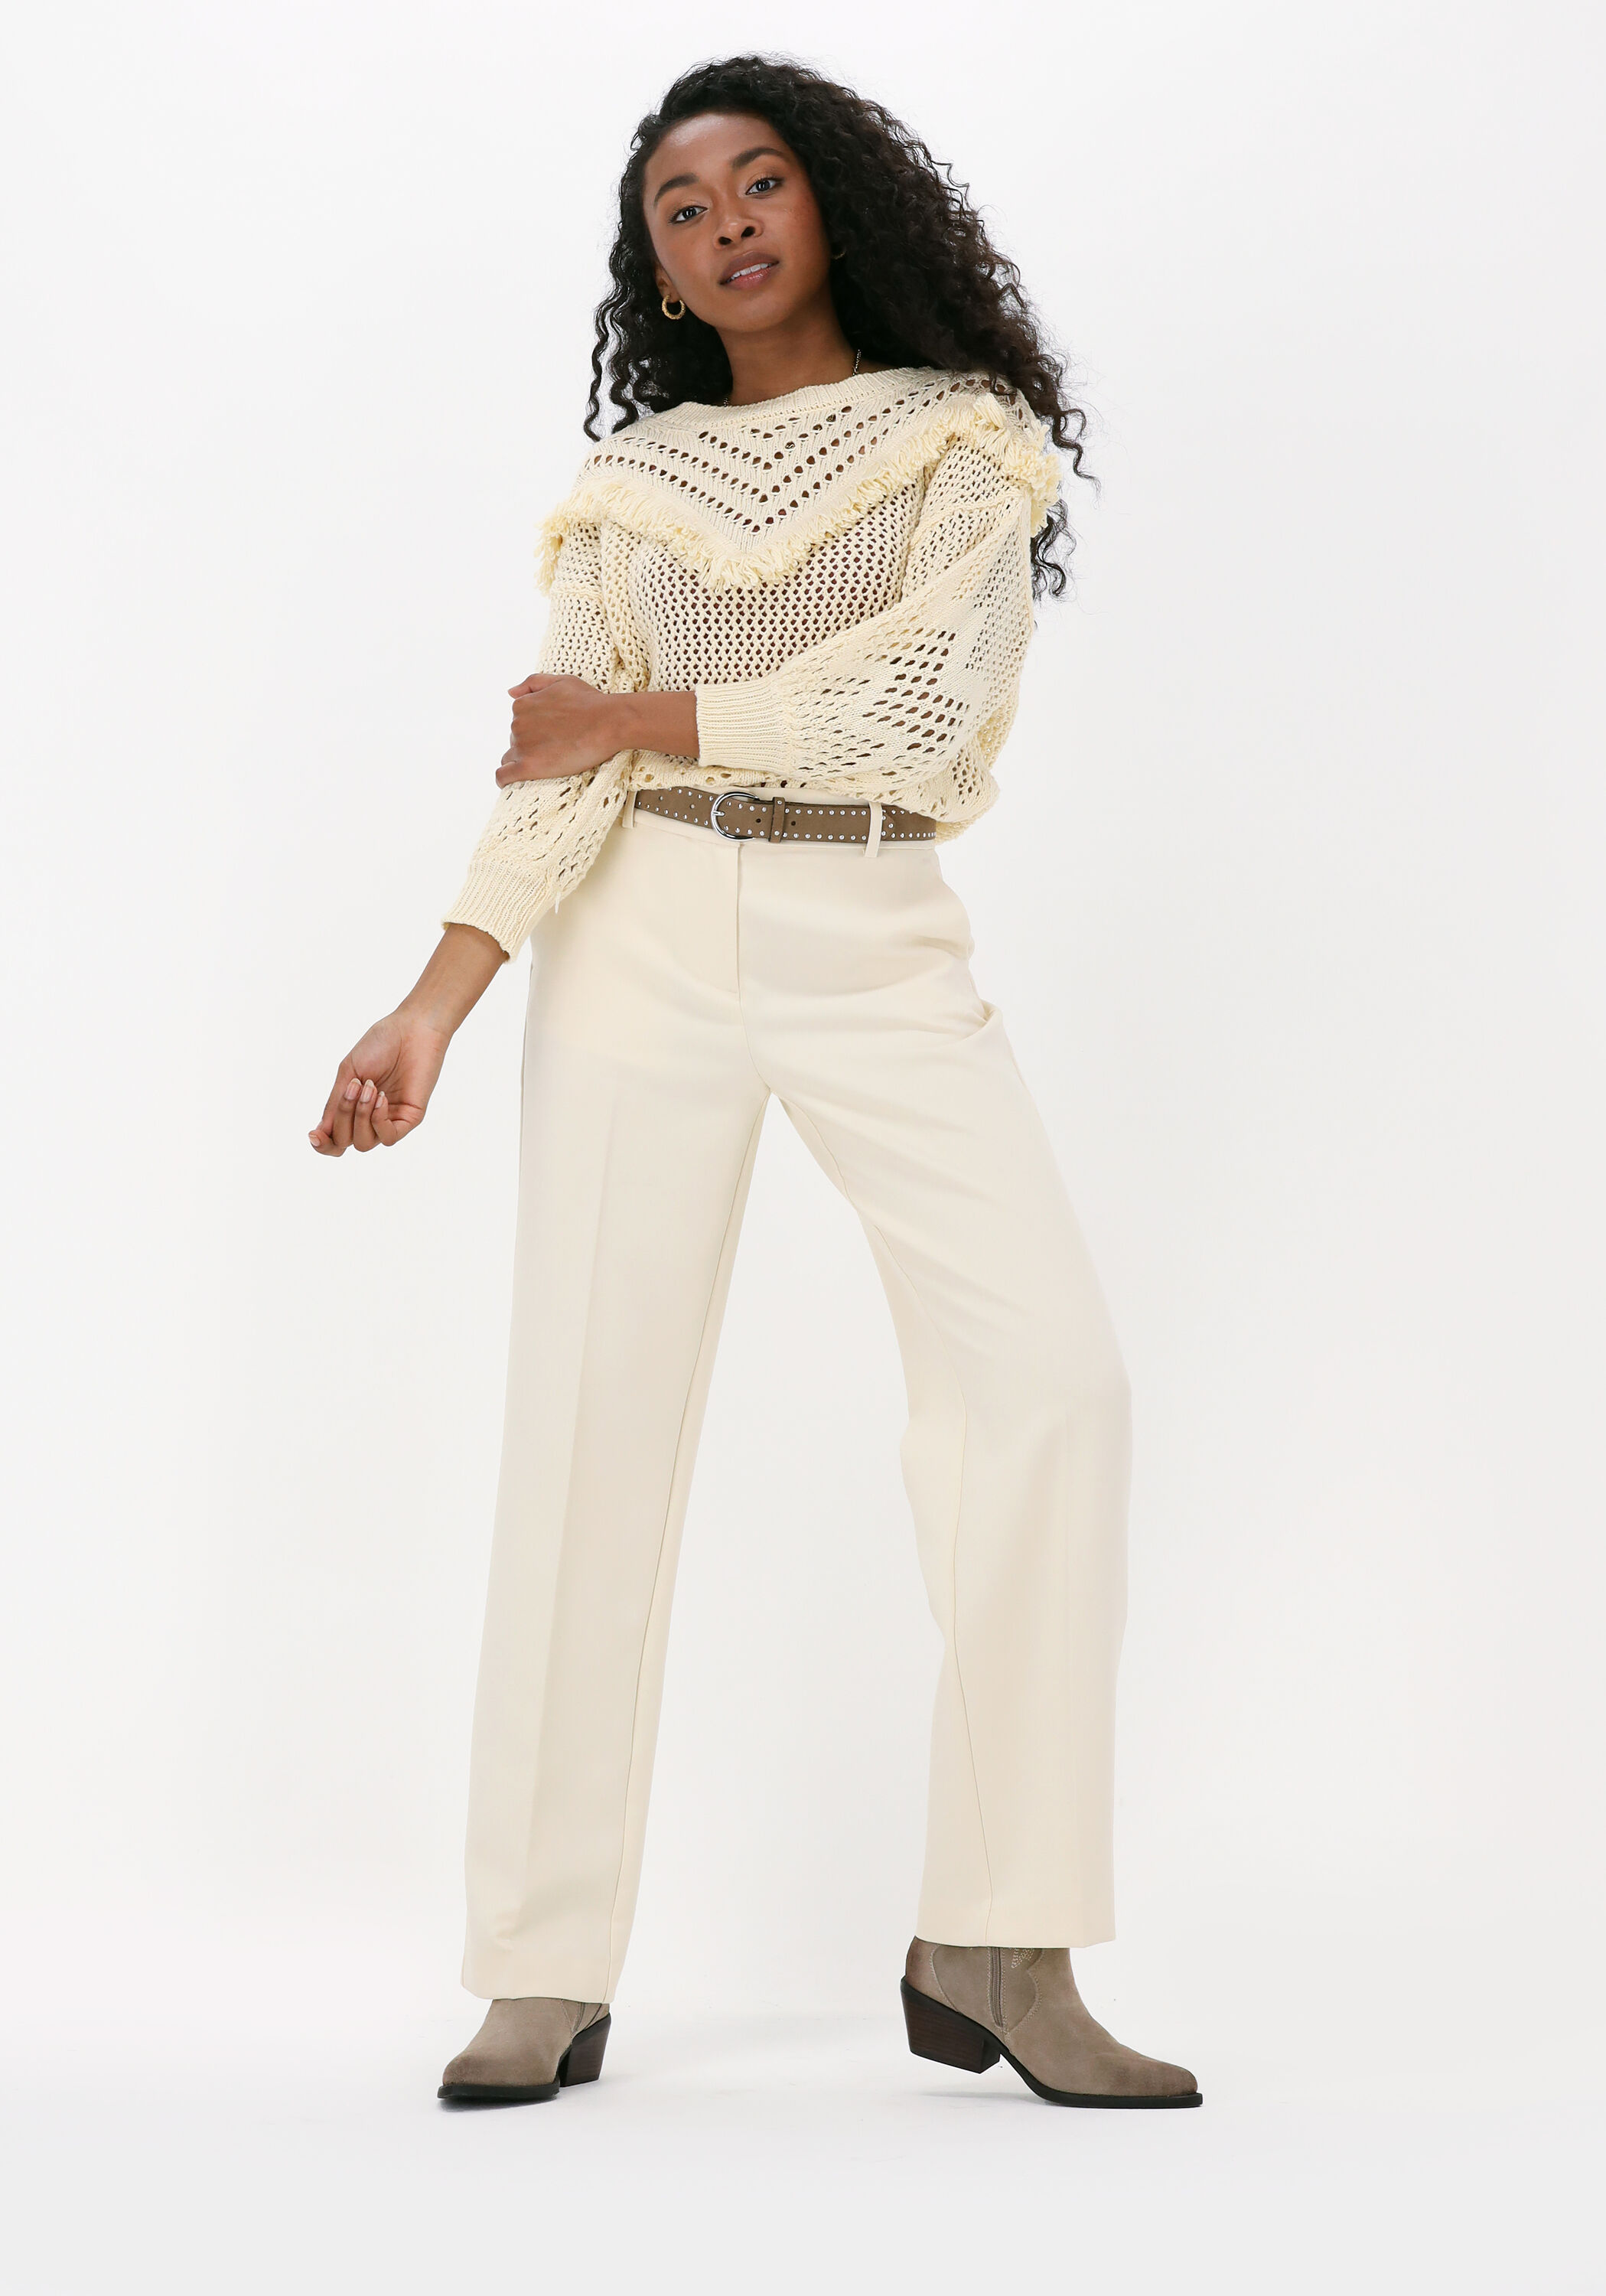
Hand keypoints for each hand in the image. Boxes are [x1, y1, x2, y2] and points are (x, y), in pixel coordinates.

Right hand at [308, 1009, 449, 1155]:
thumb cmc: (379, 1045)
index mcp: (353, 1108)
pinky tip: (381, 1098)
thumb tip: (318, 1134)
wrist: (411, 1030)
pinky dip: (379, 1121)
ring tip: (370, 1087)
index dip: (322, 1144)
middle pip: (345, 1141)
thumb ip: (334, 1103)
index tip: (312, 1135)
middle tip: (354, 1086)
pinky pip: (389, 1138)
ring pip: (364, 1144)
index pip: (335, 1140)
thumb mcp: (348, 1074)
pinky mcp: (410, 1118)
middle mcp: (369, 1118)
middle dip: (342, 1116)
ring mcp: (390, 1119)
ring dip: (360, 1116)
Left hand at [496, 675, 626, 784]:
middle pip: (516, 740)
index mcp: (522, 705)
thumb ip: (532, 683)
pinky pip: (503, 776)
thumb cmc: (589, 702)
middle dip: (532, 744)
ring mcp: (522, 746)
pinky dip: (504, 780)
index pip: (519, 722)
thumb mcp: (560, 681)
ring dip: (526, 760)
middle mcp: (517, 724)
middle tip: (558, 747)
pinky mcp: (528, 767)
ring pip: (512, 757)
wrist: (607, 723)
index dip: (535, 730)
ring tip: (549, 762)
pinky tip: (510, 781)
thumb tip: (510, 692)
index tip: (553, 734)